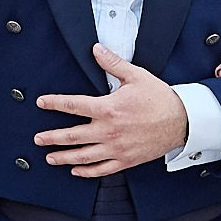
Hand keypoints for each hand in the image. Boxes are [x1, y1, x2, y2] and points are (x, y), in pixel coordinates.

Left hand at [35, 44, 190, 176]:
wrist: (182, 121)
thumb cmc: (160, 98)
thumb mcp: (136, 76)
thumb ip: (113, 64)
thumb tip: (96, 49)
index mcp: (109, 108)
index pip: (74, 105)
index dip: (55, 103)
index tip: (41, 102)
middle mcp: (109, 131)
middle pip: (72, 136)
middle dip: (52, 138)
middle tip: (38, 139)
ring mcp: (117, 148)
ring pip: (84, 156)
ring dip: (64, 157)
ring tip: (50, 158)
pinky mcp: (126, 160)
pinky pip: (102, 169)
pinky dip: (87, 171)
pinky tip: (76, 170)